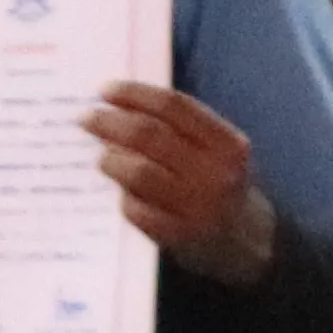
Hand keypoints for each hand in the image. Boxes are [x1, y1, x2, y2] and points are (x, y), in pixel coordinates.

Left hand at [89, 79, 279, 283]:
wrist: (246, 242)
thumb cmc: (217, 182)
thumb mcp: (213, 150)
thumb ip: (175, 127)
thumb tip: (114, 105)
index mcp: (228, 143)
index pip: (174, 106)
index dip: (134, 94)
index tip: (104, 90)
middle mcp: (217, 173)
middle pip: (149, 135)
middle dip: (109, 122)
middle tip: (86, 118)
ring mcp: (199, 207)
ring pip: (138, 172)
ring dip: (110, 159)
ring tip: (102, 158)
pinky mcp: (179, 236)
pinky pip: (135, 208)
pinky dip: (123, 196)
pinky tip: (123, 192)